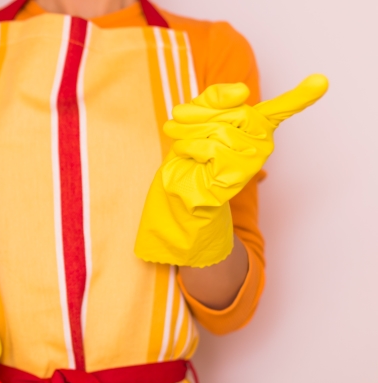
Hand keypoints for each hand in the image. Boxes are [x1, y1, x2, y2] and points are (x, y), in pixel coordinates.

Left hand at [135, 74, 327, 266]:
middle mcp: (262, 140)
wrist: (179, 185)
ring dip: (190, 131)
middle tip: (177, 118)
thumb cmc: (192, 147)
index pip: (281, 108)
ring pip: (222, 130)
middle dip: (199, 113)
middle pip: (236, 110)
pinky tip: (190, 155)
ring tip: (181, 139)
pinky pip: (213, 148)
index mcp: (256, 123)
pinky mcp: (239, 173)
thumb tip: (243, 91)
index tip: (321, 81)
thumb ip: (217, 97)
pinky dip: (191, 147)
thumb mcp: (199, 113)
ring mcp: (253, 159)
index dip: (301, 96)